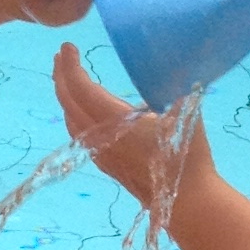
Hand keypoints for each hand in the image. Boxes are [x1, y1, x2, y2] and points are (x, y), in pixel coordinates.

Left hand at [54, 43, 207, 209]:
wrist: (187, 202)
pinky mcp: (106, 164)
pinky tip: (81, 112)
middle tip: (61, 55)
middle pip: (68, 103)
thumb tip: (174, 62)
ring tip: (67, 78)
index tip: (68, 46)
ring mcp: (100, 153)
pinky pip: (78, 134)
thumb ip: (173, 87)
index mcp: (115, 121)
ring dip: (65, 96)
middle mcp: (100, 137)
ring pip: (70, 120)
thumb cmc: (188, 157)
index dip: (71, 66)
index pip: (81, 88)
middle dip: (62, 76)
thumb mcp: (185, 114)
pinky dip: (73, 114)